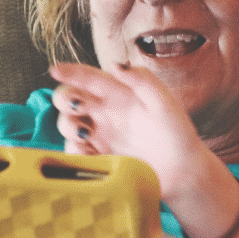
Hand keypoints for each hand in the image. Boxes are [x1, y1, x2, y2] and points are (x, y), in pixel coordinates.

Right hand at [50, 63, 218, 205]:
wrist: (183, 172)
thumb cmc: (178, 134)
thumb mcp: (164, 103)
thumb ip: (143, 80)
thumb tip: (116, 65)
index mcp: (119, 94)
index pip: (90, 78)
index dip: (71, 72)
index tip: (55, 70)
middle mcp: (105, 113)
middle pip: (70, 99)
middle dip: (64, 99)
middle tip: (76, 107)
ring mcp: (99, 136)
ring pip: (67, 124)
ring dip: (67, 126)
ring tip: (84, 134)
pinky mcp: (98, 158)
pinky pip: (74, 153)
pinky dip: (74, 152)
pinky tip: (88, 154)